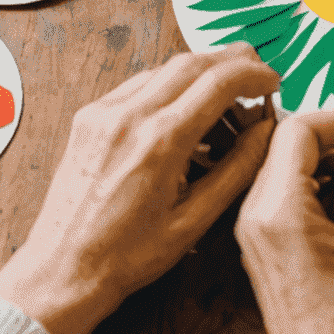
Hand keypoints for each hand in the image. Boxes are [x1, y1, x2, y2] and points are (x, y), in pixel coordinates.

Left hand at [0, 49, 279, 333]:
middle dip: (233, 62)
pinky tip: (182, 113)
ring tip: (222, 105)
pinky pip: (139, 84)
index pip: (220, 80)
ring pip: (166, 68)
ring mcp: (104, 113)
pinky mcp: (89, 118)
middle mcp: (129, 117)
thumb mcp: (194, 221)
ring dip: (201, 74)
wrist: (61, 272)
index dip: (255, 74)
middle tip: (257, 78)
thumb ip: (237, 169)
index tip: (273, 83)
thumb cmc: (125, 257)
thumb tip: (266, 132)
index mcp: (160, 142)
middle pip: (194, 61)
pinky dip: (169, 87)